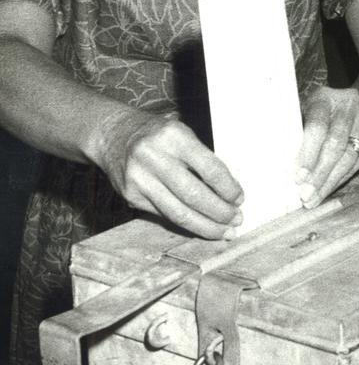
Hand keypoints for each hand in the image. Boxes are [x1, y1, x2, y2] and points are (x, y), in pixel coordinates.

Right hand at [90, 109, 243, 238]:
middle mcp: (154, 157)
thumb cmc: (156, 133)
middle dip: (220, 212)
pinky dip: (186, 224)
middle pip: (194, 195)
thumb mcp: (180, 133)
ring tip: (224, 231)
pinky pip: (164, 216)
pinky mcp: (131, 196)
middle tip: (236, 219)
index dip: (228, 188)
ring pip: (178, 213)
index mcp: (173, 136)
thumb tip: (228, 193)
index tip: (239, 198)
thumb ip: (200, 159)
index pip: (209, 168)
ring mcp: (139, 179)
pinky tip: (201, 227)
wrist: (113, 134)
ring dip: (206, 226)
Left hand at [295, 86, 358, 208]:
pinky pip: (358, 163)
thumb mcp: (302, 112)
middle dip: (319, 173)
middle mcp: (348, 106)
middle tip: (306, 194)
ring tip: (315, 198)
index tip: (298, 177)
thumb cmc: (315, 113)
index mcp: (324, 97)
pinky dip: (341, 179)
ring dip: (330, 181)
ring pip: (349, 157)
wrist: (350, 105)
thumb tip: (281, 166)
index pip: (318, 126)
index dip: (308, 154)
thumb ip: (295, 133)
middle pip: (336, 144)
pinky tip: (328, 189)